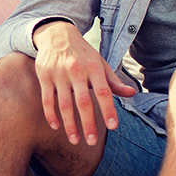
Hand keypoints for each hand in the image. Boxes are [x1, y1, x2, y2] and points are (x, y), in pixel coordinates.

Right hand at [32, 22, 135, 145]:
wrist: (57, 34)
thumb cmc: (82, 54)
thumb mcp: (99, 63)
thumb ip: (113, 81)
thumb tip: (132, 93)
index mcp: (93, 68)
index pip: (104, 92)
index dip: (108, 110)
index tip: (113, 127)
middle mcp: (76, 71)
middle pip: (83, 102)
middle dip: (88, 124)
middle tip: (92, 142)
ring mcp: (58, 73)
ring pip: (64, 104)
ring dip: (70, 125)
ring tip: (75, 141)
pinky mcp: (44, 76)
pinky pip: (47, 100)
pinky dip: (51, 115)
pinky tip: (56, 127)